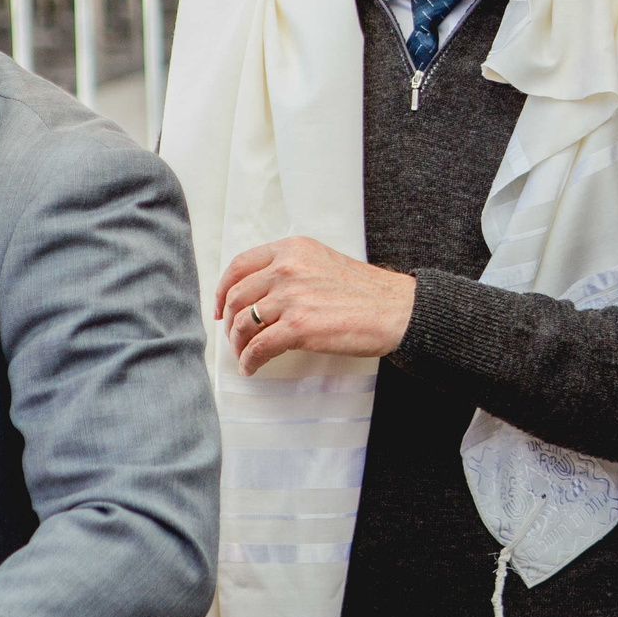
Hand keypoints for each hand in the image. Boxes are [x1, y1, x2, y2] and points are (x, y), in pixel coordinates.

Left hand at [214, 237, 417, 374]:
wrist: (396, 310)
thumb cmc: (367, 292)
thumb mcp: (324, 262)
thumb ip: (293, 269)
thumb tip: (262, 294)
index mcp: (293, 249)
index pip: (240, 265)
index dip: (223, 289)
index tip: (221, 307)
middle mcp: (287, 268)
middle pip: (237, 297)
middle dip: (230, 322)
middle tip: (235, 337)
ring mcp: (291, 297)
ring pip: (243, 324)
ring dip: (239, 345)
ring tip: (246, 355)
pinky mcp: (298, 327)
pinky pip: (258, 348)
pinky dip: (250, 361)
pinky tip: (253, 367)